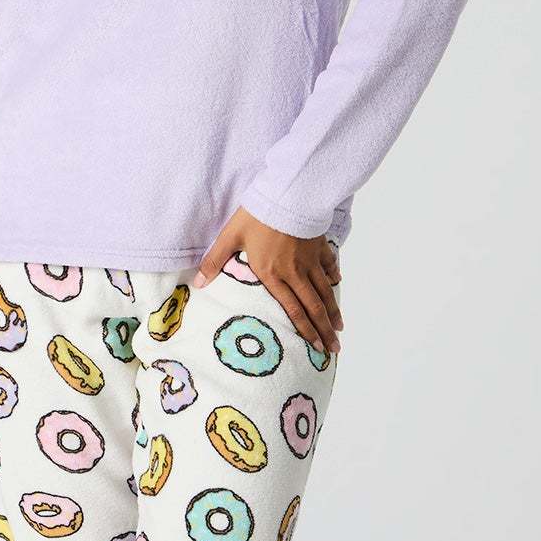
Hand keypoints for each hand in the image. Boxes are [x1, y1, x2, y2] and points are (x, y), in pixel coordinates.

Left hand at [193, 209, 343, 354]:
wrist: (287, 193)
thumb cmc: (257, 214)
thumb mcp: (230, 236)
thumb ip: (215, 261)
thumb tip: (200, 283)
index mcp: (273, 275)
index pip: (293, 310)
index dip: (305, 331)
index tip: (315, 347)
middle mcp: (295, 272)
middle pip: (314, 306)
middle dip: (324, 330)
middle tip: (334, 348)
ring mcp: (310, 259)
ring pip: (325, 290)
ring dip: (333, 311)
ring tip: (340, 328)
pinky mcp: (318, 245)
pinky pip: (328, 264)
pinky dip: (333, 276)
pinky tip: (337, 284)